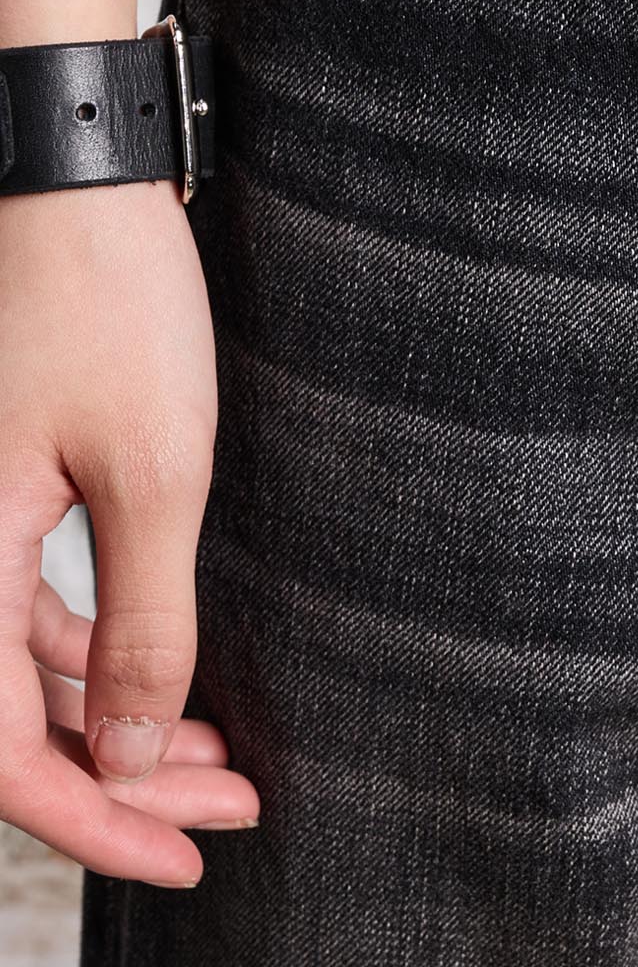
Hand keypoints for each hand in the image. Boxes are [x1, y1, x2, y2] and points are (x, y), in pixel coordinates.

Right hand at [0, 178, 255, 887]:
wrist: (71, 174)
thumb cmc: (106, 302)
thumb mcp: (150, 471)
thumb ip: (140, 622)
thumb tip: (130, 753)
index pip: (0, 751)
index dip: (93, 821)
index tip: (186, 854)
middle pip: (12, 717)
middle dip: (120, 776)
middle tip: (224, 805)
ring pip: (26, 663)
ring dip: (115, 713)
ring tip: (214, 747)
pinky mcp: (5, 476)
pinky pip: (32, 600)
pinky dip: (97, 645)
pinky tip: (161, 659)